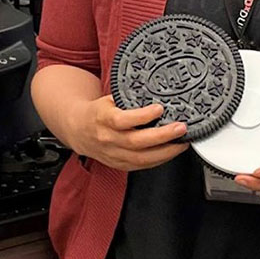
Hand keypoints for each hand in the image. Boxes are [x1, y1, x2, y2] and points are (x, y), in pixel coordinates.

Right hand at [66, 95, 188, 171]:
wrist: (78, 130)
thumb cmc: (97, 112)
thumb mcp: (109, 99)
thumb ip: (128, 100)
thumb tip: (155, 93)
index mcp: (103, 118)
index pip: (122, 120)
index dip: (142, 116)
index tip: (159, 109)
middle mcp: (108, 139)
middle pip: (136, 142)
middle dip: (162, 136)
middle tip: (180, 128)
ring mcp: (113, 154)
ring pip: (141, 158)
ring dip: (165, 152)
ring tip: (181, 142)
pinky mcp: (119, 164)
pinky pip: (141, 166)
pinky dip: (158, 160)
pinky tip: (170, 152)